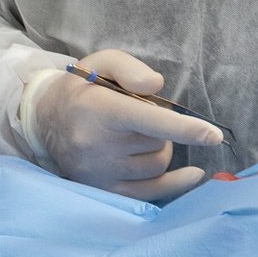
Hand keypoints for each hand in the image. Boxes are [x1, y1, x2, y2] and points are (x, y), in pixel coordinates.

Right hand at [33, 50, 223, 201]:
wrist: (44, 121)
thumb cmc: (82, 88)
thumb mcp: (102, 63)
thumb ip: (130, 69)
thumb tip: (157, 87)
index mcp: (100, 111)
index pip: (147, 121)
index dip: (183, 128)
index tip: (213, 135)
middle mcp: (98, 146)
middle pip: (157, 143)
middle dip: (160, 129)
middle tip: (138, 117)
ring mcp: (101, 173)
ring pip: (157, 166)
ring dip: (159, 150)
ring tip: (137, 135)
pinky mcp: (104, 190)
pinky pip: (151, 193)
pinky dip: (175, 183)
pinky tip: (193, 174)